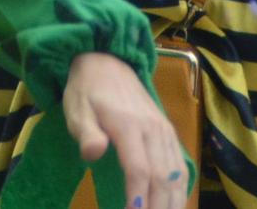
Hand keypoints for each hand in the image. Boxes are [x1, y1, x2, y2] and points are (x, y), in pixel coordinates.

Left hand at [63, 52, 188, 208]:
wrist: (107, 62)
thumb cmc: (86, 91)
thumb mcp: (76, 109)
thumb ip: (85, 133)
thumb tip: (93, 153)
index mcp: (128, 125)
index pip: (139, 169)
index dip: (138, 198)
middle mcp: (152, 129)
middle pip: (163, 177)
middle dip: (158, 207)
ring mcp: (164, 131)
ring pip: (176, 174)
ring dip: (173, 203)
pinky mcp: (169, 133)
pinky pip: (181, 166)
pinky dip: (181, 190)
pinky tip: (175, 205)